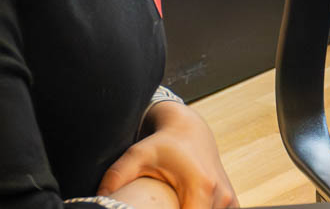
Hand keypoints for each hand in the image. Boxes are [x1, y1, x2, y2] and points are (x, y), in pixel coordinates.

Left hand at [98, 102, 237, 208]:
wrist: (190, 129)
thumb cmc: (163, 143)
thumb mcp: (137, 155)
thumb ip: (116, 177)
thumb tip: (97, 197)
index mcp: (201, 186)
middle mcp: (221, 194)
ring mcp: (229, 199)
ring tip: (171, 207)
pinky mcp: (231, 202)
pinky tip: (186, 207)